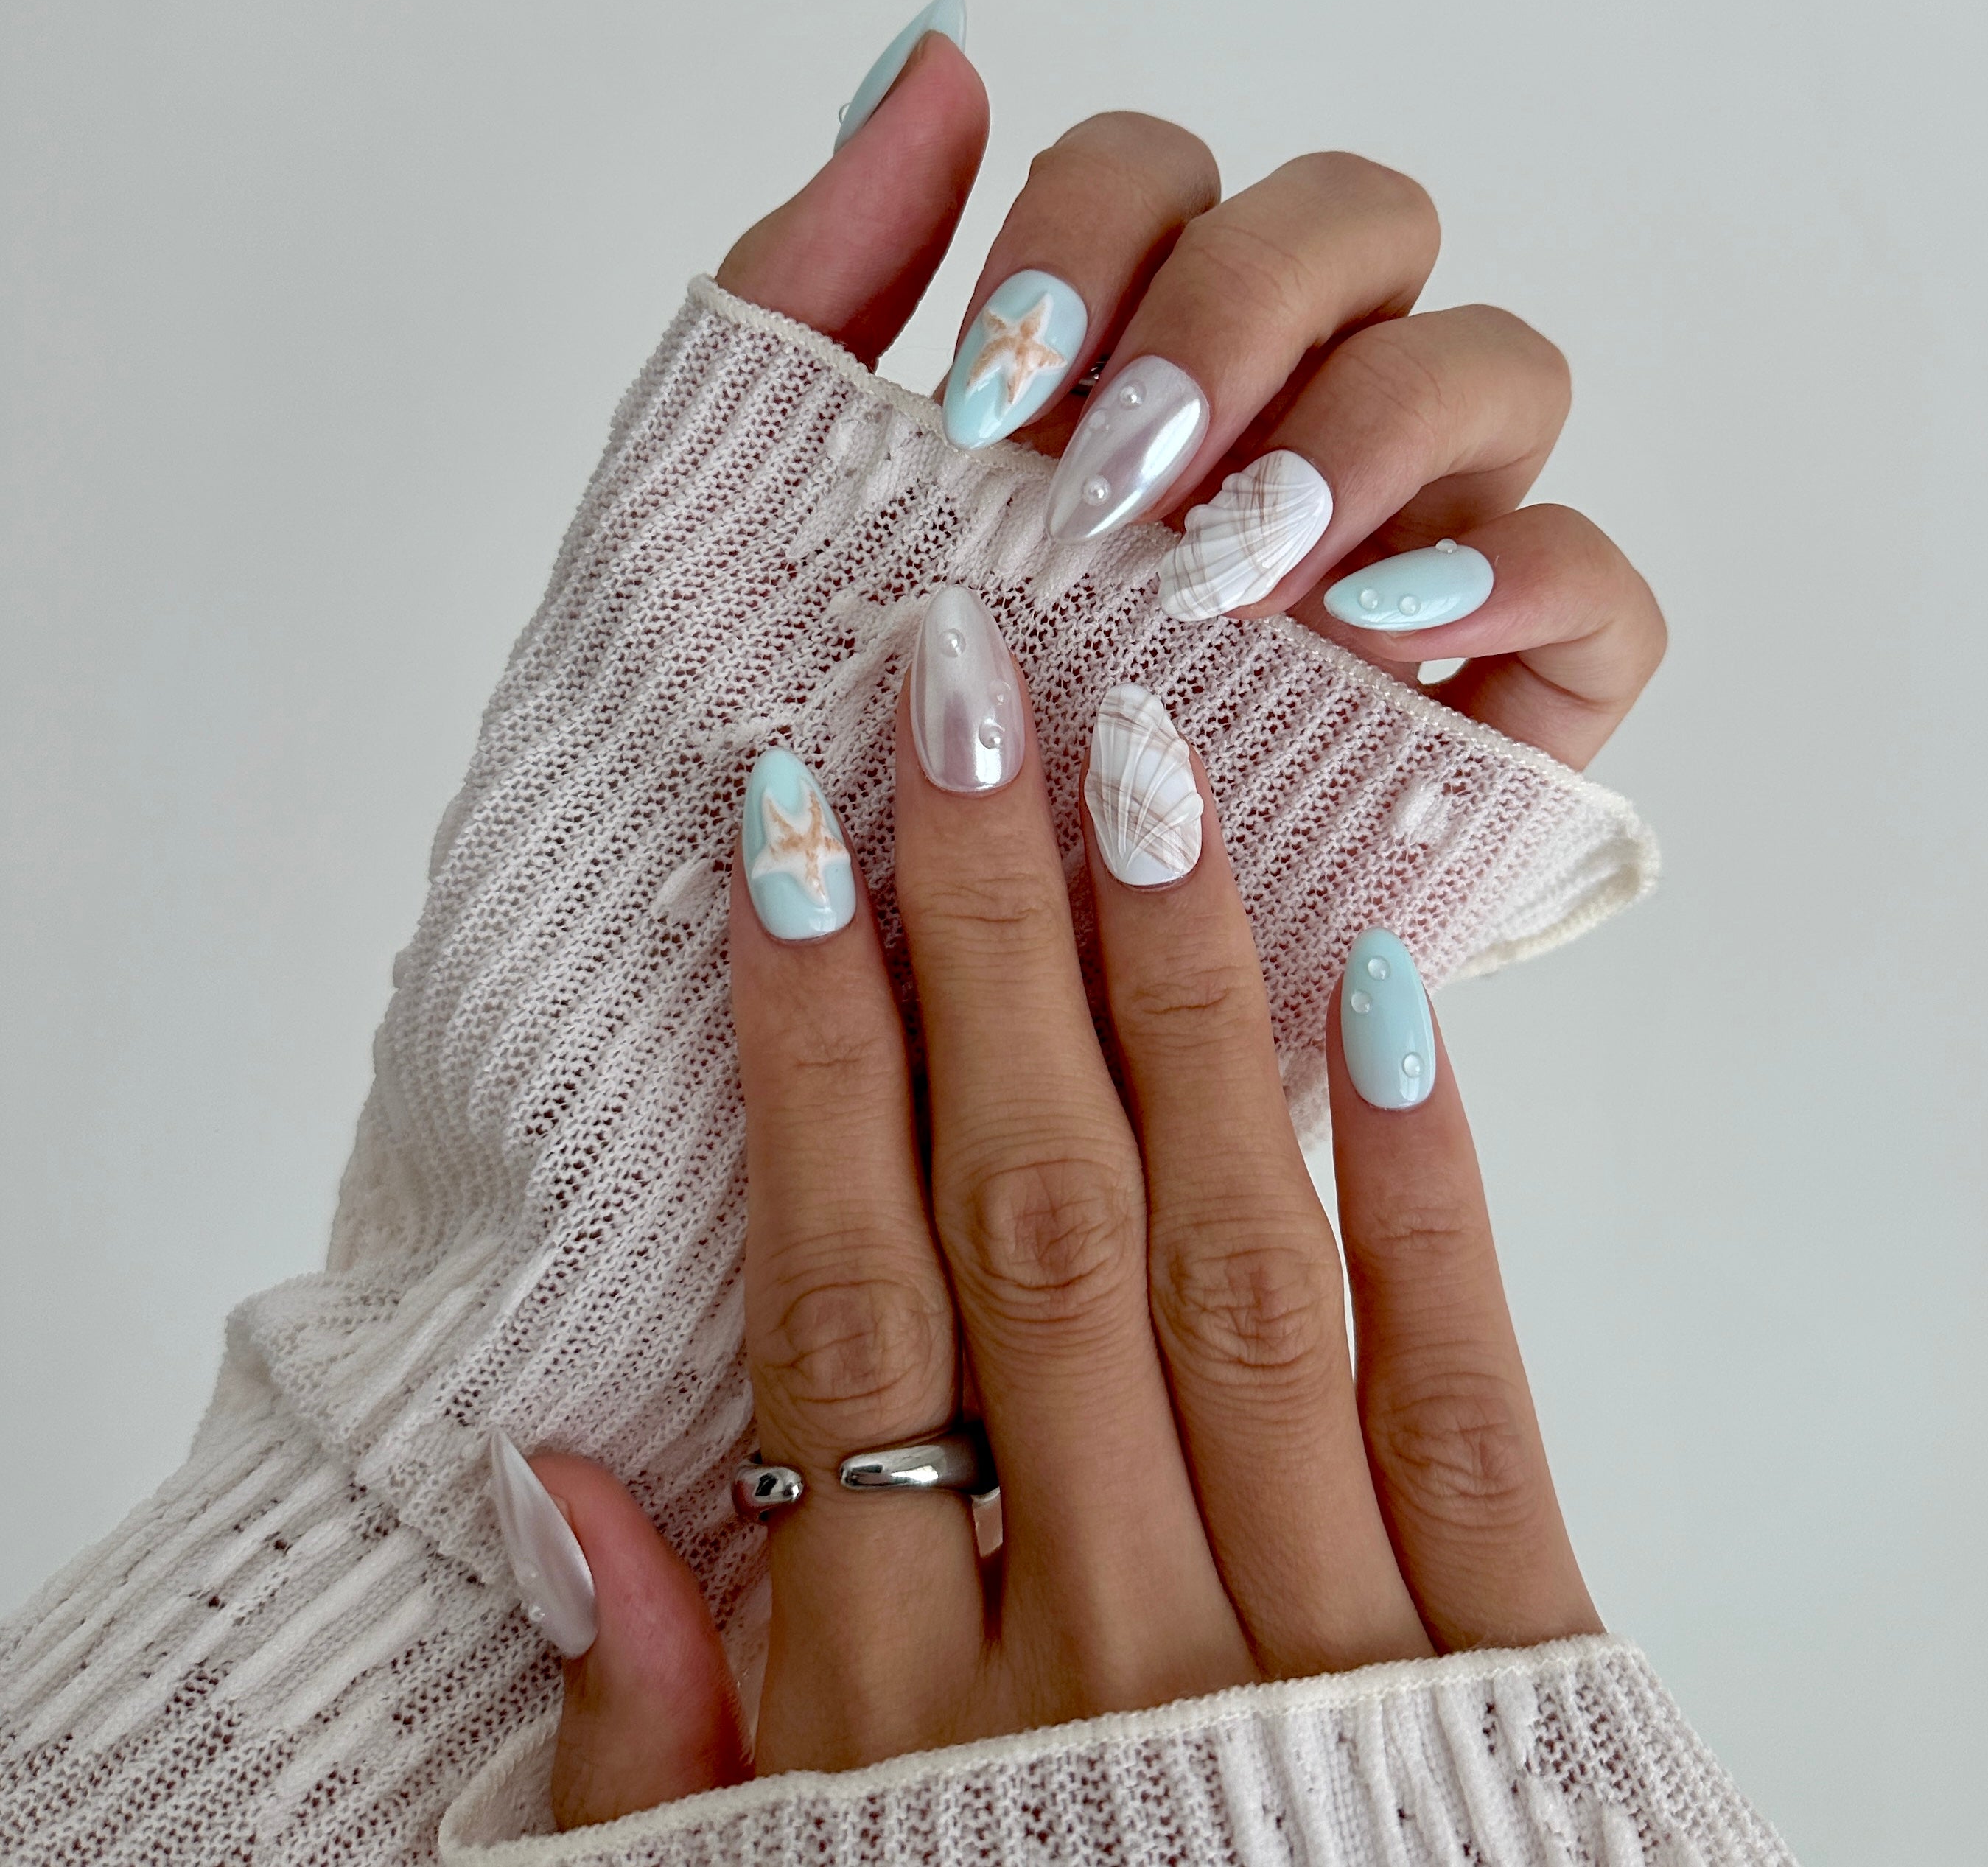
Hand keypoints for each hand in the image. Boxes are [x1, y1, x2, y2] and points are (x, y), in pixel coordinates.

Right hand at [531, 613, 1600, 1823]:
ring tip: (1151, 768)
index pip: (843, 1300)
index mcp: (910, 1706)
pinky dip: (1428, 1181)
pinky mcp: (1521, 1657)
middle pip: (1037, 1219)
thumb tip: (563, 1474)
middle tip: (969, 696)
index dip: (810, 1046)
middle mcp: (1122, 1633)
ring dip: (1184, 992)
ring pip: (1238, 1257)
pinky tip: (1383, 986)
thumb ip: (655, 1732)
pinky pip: (1466, 1388)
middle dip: (990, 931)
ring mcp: (1339, 1639)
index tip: (792, 831)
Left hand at [717, 30, 1663, 771]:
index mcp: (1119, 367)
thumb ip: (827, 276)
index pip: (1161, 183)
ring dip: (1371, 428)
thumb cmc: (820, 759)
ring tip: (1232, 571)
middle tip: (1115, 483)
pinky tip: (1371, 631)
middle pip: (1357, 227)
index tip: (982, 407)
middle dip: (1236, 314)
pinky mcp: (1498, 705)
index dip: (1091, 238)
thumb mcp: (761, 512)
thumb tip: (938, 52)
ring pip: (1495, 367)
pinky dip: (1520, 580)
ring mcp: (1404, 557)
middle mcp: (1279, 430)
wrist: (888, 1015)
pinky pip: (1600, 590)